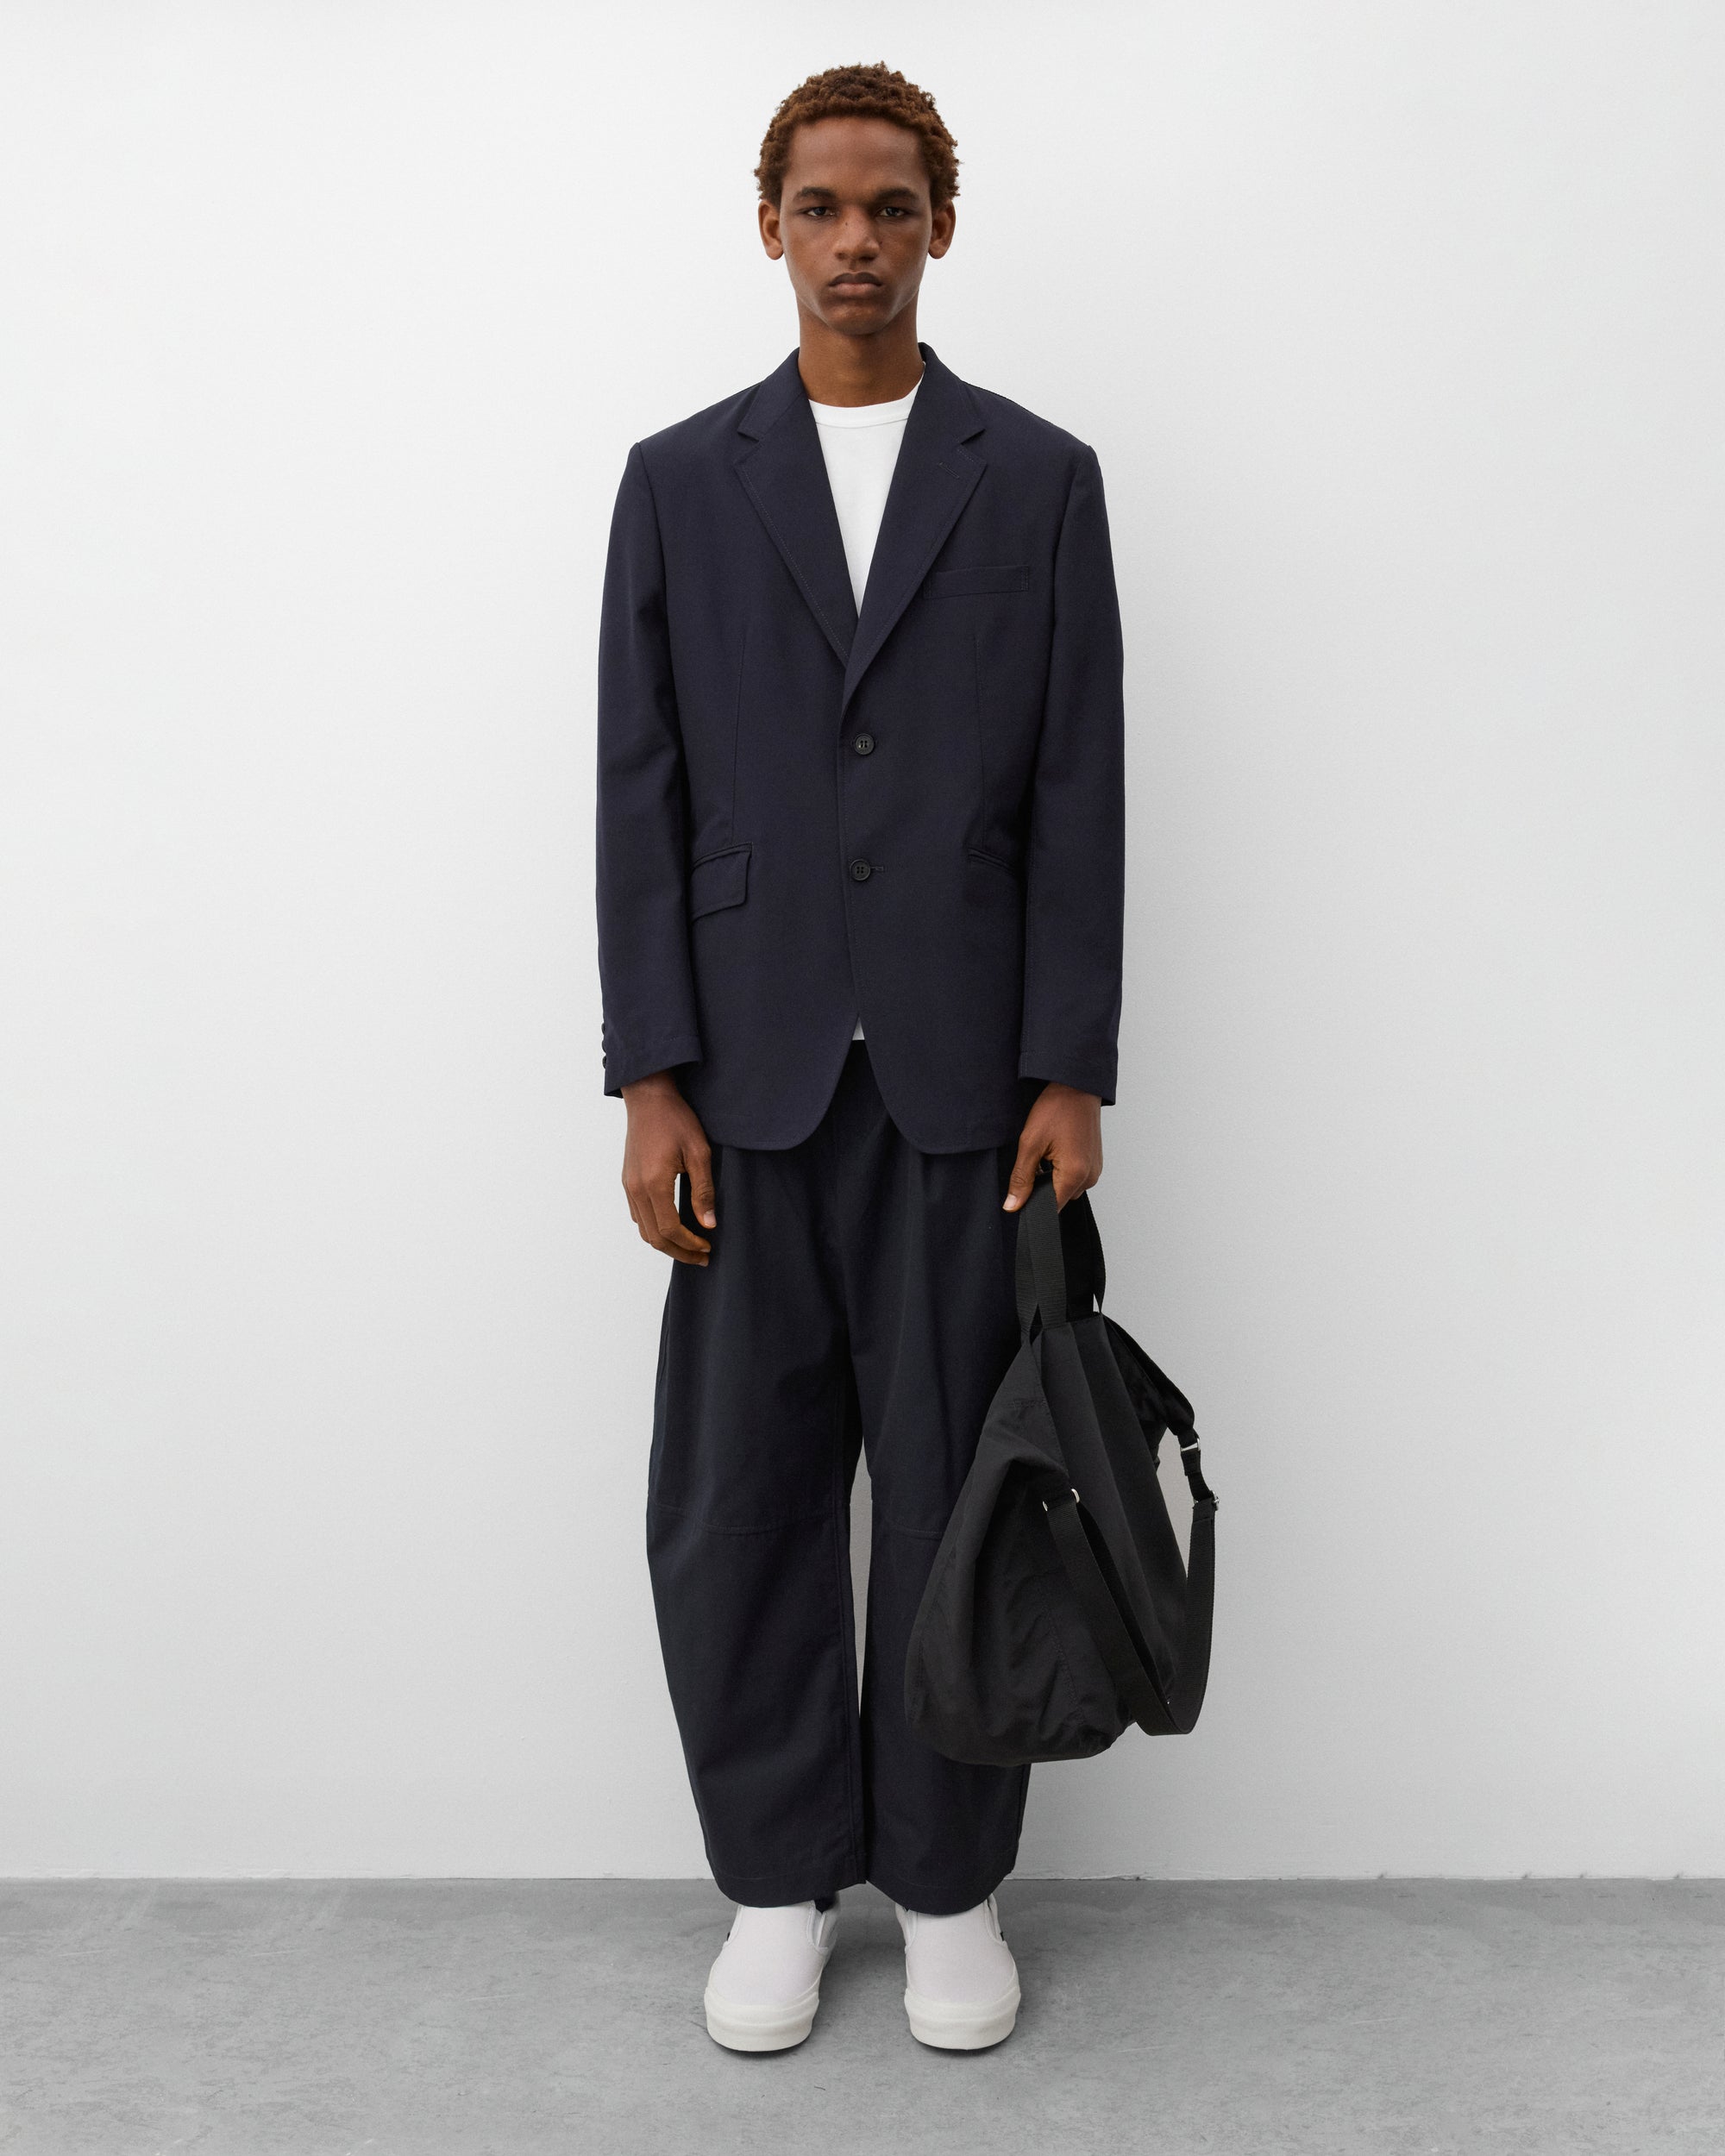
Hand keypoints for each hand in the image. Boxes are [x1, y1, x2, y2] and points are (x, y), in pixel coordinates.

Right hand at [620, 1072, 716, 1263]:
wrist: (648, 1097)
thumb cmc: (675, 1119)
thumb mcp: (699, 1152)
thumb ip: (703, 1191)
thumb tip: (708, 1224)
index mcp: (654, 1183)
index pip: (670, 1230)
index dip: (690, 1244)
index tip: (708, 1247)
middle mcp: (636, 1189)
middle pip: (654, 1237)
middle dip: (679, 1252)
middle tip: (702, 1257)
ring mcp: (628, 1185)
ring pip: (643, 1229)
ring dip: (665, 1243)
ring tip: (689, 1246)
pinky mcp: (627, 1180)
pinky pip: (638, 1215)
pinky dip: (654, 1228)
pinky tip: (672, 1226)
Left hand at [1004, 1082, 1102, 1212]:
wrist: (1077, 1085)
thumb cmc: (1057, 1108)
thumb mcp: (1030, 1143)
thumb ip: (1021, 1179)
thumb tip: (1013, 1205)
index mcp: (1074, 1175)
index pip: (1050, 1209)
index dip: (1032, 1204)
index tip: (1022, 1190)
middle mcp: (1089, 1177)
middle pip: (1058, 1199)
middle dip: (1041, 1188)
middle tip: (1034, 1160)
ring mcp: (1094, 1170)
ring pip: (1065, 1188)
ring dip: (1052, 1178)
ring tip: (1046, 1152)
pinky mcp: (1094, 1163)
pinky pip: (1074, 1177)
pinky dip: (1061, 1170)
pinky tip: (1055, 1150)